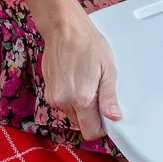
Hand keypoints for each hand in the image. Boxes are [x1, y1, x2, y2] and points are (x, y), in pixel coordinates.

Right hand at [40, 5, 121, 140]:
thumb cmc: (88, 45)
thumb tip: (114, 117)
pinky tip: (77, 80)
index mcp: (81, 99)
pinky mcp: (48, 92)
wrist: (64, 29)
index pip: (91, 132)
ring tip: (88, 83)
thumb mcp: (108, 70)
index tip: (108, 115)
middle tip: (99, 93)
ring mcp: (53, 97)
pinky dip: (72, 99)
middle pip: (82, 124)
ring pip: (73, 115)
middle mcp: (63, 101)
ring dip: (82, 106)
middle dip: (92, 115)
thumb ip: (109, 97)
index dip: (102, 126)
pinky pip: (64, 105)